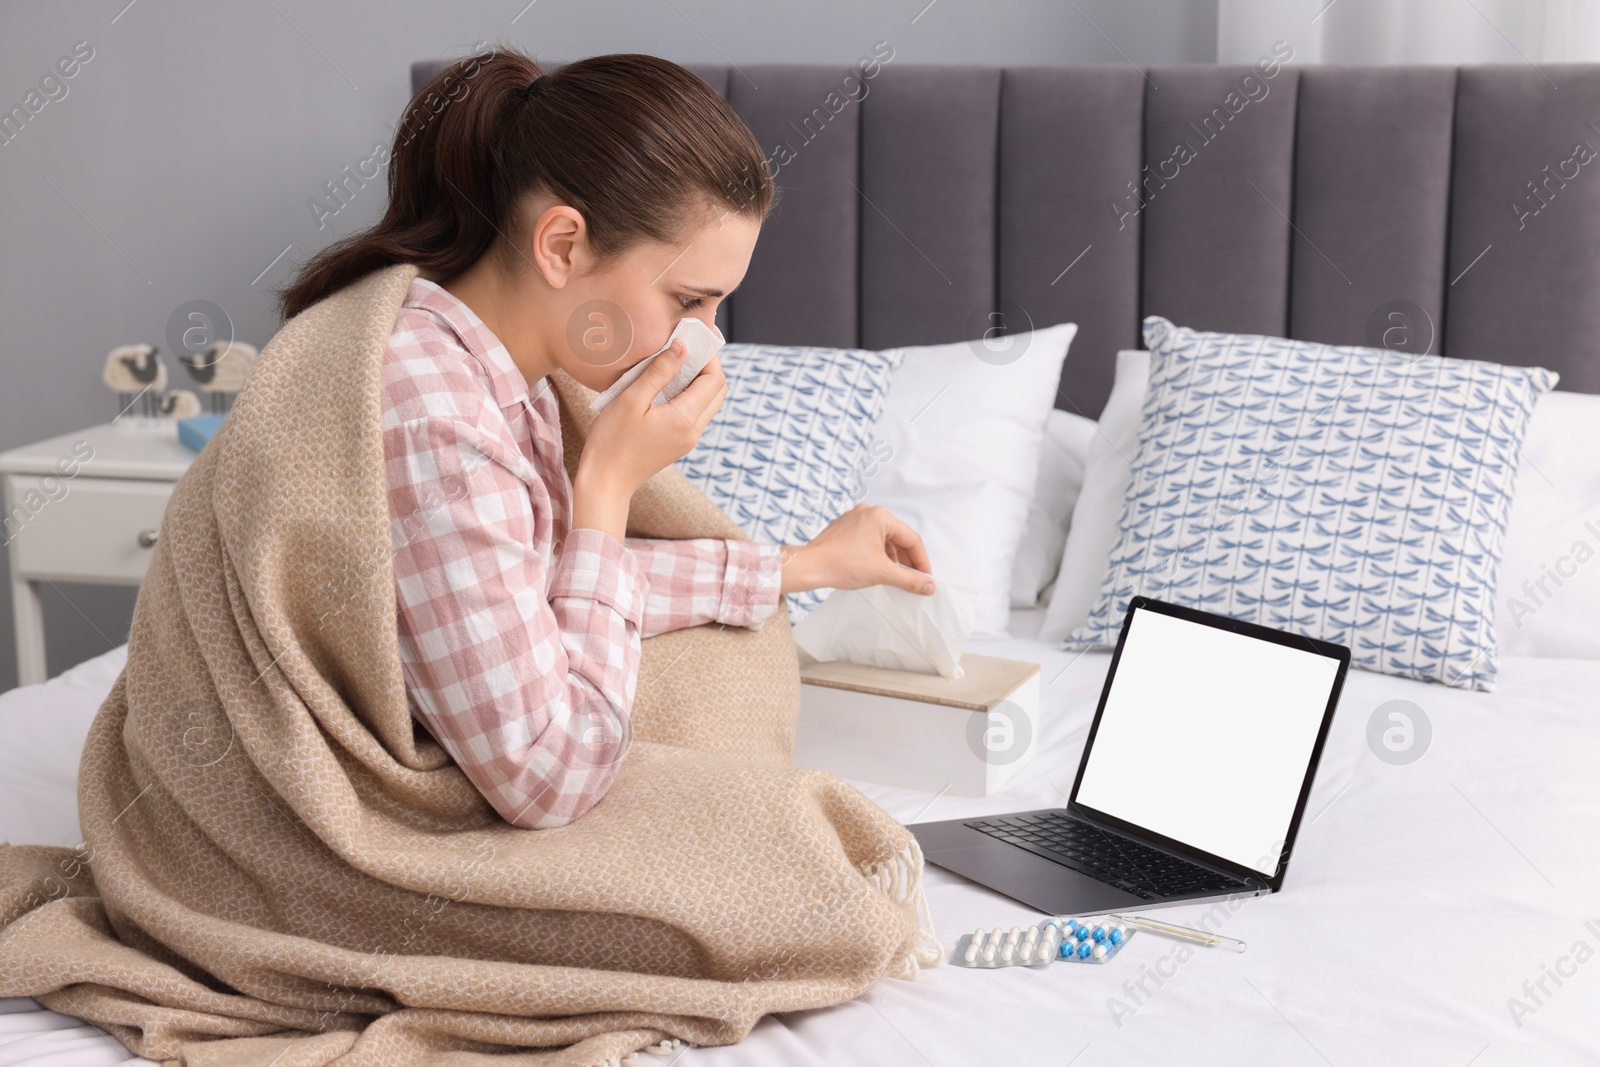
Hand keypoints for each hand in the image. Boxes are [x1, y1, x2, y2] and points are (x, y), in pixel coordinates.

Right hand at [573, 340, 726, 540]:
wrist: (605, 482)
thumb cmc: (612, 441)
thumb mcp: (631, 400)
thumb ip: (658, 372)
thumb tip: (681, 346)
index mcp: (685, 419)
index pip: (714, 380)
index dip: (709, 356)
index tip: (693, 338)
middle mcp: (693, 431)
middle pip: (718, 391)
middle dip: (708, 366)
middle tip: (686, 348)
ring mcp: (688, 440)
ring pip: (708, 403)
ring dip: (699, 381)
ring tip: (674, 363)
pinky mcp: (679, 444)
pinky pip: (695, 414)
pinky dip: (689, 395)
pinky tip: (667, 386)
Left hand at [780, 503, 934, 595]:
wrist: (809, 567)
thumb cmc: (842, 565)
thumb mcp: (882, 573)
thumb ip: (910, 580)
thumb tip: (928, 586)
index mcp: (880, 516)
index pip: (911, 539)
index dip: (921, 561)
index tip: (926, 578)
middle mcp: (868, 512)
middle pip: (897, 537)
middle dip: (906, 560)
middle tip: (913, 579)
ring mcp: (854, 518)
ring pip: (883, 539)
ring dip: (892, 558)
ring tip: (895, 577)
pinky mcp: (844, 528)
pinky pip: (868, 539)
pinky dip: (877, 554)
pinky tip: (877, 569)